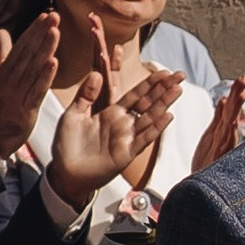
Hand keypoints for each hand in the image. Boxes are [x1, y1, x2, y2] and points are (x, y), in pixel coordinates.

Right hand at [0, 16, 60, 158]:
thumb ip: (0, 56)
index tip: (45, 15)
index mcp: (3, 72)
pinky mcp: (25, 110)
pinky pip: (36, 91)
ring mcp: (17, 94)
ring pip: (33, 69)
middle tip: (55, 16)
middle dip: (42, 33)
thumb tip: (3, 33)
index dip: (33, 31)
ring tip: (56, 31)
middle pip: (28, 53)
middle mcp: (10, 80)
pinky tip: (54, 62)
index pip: (20, 47)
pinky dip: (45, 77)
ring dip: (45, 49)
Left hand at [49, 34, 182, 206]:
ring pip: (150, 117)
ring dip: (164, 103)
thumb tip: (96, 73)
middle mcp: (123, 123)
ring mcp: (127, 138)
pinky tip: (168, 115)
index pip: (135, 94)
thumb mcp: (73, 114)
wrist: (65, 173)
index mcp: (110, 112)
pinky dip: (156, 127)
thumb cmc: (67, 145)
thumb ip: (85, 95)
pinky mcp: (126, 153)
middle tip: (180, 75)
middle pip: (148, 102)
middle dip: (164, 89)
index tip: (163, 71)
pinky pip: (144, 138)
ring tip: (178, 89)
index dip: (149, 83)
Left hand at [190, 77, 244, 173]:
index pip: (229, 106)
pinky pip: (226, 144)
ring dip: (237, 109)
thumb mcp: (211, 135)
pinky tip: (232, 122)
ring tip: (243, 94)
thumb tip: (222, 99)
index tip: (241, 78)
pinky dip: (230, 132)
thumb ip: (218, 117)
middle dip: (238, 95)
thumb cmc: (207, 162)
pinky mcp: (219, 158)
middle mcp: (224, 136)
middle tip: (244, 79)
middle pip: (232, 111)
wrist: (200, 188)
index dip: (235, 92)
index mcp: (220, 129)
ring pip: (231, 124)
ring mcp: (223, 147)